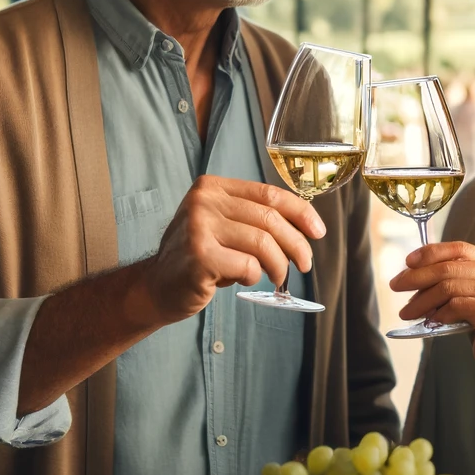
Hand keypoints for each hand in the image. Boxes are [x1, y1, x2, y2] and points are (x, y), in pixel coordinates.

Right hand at [138, 176, 325, 325]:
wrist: (156, 287)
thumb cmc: (198, 258)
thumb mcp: (222, 227)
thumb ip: (253, 219)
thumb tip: (305, 225)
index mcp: (211, 187)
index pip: (268, 193)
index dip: (300, 212)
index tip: (318, 231)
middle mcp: (203, 201)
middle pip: (269, 218)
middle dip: (296, 244)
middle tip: (304, 264)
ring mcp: (199, 227)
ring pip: (263, 243)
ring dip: (278, 265)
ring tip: (278, 277)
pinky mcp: (199, 256)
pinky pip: (247, 265)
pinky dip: (254, 276)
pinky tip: (244, 280)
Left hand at [390, 242, 474, 378]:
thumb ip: (456, 284)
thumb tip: (416, 279)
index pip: (458, 249)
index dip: (430, 252)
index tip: (408, 261)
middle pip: (447, 267)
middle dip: (416, 277)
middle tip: (397, 285)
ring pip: (447, 287)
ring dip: (421, 300)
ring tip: (407, 312)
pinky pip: (454, 306)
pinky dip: (437, 314)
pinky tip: (431, 322)